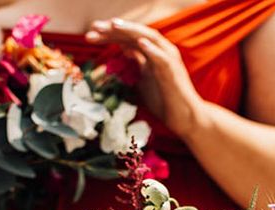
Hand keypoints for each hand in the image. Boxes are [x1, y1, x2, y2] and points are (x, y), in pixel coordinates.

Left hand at [86, 18, 205, 138]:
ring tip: (114, 25)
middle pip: (134, 34)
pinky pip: (163, 59)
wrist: (184, 118)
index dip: (108, 35)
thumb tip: (125, 50)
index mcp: (150, 53)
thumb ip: (135, 65)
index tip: (90, 36)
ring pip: (149, 39)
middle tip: (93, 28)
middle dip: (113, 30)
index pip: (127, 38)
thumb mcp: (143, 80)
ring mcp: (168, 60)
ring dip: (131, 31)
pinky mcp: (174, 73)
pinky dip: (152, 50)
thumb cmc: (164, 101)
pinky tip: (140, 44)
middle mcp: (160, 51)